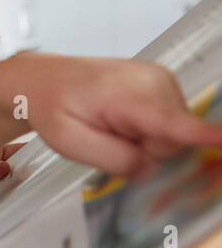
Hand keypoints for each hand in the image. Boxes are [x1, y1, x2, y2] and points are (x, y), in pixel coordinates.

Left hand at [14, 54, 221, 178]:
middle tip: (105, 136)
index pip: (175, 123)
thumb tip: (150, 168)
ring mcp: (162, 81)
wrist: (43, 79)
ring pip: (172, 135)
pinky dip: (146, 129)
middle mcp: (154, 82)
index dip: (205, 137)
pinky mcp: (164, 86)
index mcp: (127, 95)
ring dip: (142, 140)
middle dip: (142, 150)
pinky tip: (120, 119)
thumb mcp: (69, 142)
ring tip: (109, 124)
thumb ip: (114, 159)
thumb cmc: (52, 106)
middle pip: (172, 143)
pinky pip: (169, 124)